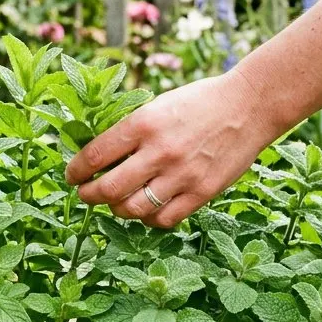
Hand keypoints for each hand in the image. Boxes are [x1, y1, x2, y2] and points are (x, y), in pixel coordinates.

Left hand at [64, 71, 283, 227]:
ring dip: (116, 209)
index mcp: (144, 123)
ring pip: (132, 209)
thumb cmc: (200, 102)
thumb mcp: (158, 104)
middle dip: (89, 195)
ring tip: (115, 203)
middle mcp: (160, 151)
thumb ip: (131, 130)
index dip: (76, 170)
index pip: (95, 155)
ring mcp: (182, 175)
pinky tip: (146, 210)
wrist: (249, 105)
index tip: (72, 175)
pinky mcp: (202, 192)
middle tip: (85, 193)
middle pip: (108, 189)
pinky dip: (148, 219)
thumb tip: (98, 155)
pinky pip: (164, 219)